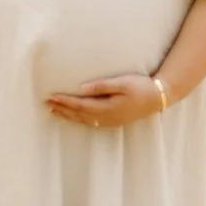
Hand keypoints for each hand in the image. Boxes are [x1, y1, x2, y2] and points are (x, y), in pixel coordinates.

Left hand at [47, 73, 166, 128]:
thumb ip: (102, 86)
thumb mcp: (122, 82)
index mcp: (107, 108)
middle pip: (79, 115)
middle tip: (47, 104)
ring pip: (84, 120)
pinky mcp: (114, 121)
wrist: (158, 98)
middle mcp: (107, 117)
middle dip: (63, 109)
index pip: (80, 105)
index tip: (51, 97)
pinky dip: (80, 120)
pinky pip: (92, 123)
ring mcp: (111, 121)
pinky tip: (75, 117)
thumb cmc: (141, 86)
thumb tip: (81, 88)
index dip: (65, 101)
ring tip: (55, 111)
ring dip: (69, 116)